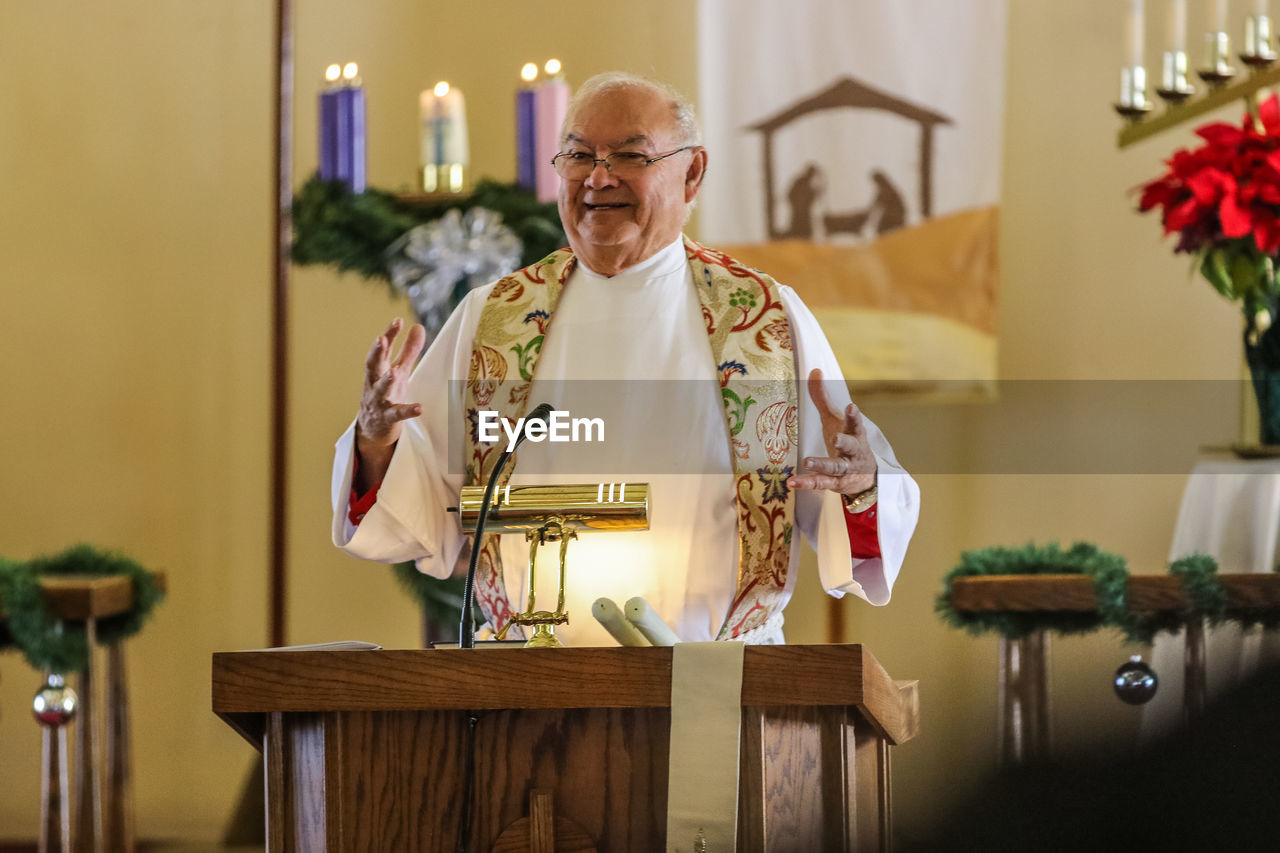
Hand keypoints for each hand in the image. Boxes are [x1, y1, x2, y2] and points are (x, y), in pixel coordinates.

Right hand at [354, 318, 424, 489]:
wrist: (372, 429)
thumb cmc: (387, 394)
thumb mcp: (399, 371)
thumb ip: (408, 351)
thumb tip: (418, 326)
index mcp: (379, 369)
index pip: (382, 349)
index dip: (389, 334)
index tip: (397, 321)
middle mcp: (375, 383)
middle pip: (373, 365)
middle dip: (377, 352)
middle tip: (380, 339)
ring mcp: (379, 401)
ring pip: (381, 389)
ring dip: (386, 381)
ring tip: (394, 373)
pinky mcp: (386, 418)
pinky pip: (396, 414)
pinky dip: (407, 411)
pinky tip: (419, 408)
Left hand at [787, 368, 875, 495]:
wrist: (865, 476)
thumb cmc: (846, 441)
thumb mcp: (835, 420)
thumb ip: (823, 398)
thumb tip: (814, 370)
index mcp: (854, 434)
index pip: (855, 423)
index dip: (854, 416)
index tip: (851, 407)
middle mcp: (852, 452)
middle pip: (851, 446)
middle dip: (844, 442)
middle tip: (835, 438)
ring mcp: (845, 469)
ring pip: (835, 467)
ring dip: (822, 464)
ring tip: (807, 461)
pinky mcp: (836, 483)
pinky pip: (821, 483)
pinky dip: (807, 483)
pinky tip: (793, 482)